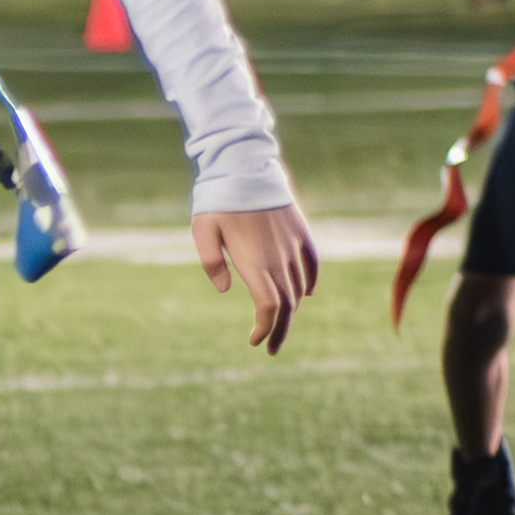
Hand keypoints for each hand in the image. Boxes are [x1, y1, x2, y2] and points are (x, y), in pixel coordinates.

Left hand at [192, 203, 318, 353]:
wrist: (246, 164)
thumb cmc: (218, 199)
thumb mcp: (202, 231)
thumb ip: (211, 262)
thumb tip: (224, 290)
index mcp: (255, 261)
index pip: (269, 306)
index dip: (265, 328)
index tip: (254, 341)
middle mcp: (279, 257)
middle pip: (287, 304)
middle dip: (280, 330)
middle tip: (271, 349)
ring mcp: (293, 245)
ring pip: (300, 287)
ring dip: (292, 309)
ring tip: (280, 323)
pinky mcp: (301, 232)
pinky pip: (312, 264)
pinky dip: (310, 283)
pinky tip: (306, 295)